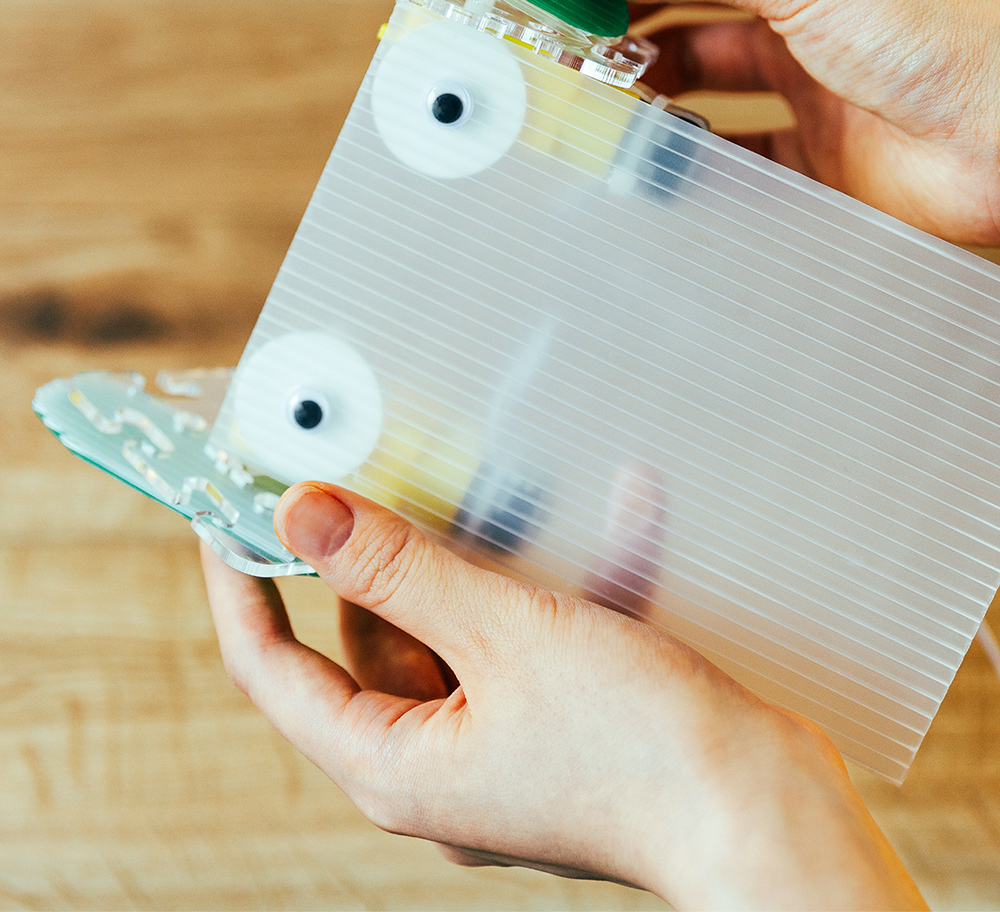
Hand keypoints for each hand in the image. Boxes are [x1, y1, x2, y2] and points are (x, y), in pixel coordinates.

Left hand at [201, 482, 925, 909]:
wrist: (768, 815)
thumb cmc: (640, 748)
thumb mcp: (505, 635)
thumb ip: (400, 570)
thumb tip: (299, 513)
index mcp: (394, 762)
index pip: (272, 665)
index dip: (240, 580)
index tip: (227, 505)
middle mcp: (432, 761)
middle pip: (367, 636)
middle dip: (383, 550)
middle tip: (387, 465)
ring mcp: (492, 744)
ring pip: (451, 626)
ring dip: (480, 556)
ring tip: (514, 484)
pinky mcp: (547, 723)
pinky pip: (521, 636)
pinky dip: (549, 584)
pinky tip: (619, 519)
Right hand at [533, 0, 999, 245]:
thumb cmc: (941, 26)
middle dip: (618, 5)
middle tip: (563, 35)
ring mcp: (802, 60)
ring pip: (692, 62)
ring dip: (645, 78)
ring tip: (605, 94)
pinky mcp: (806, 138)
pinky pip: (722, 139)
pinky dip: (685, 145)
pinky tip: (660, 146)